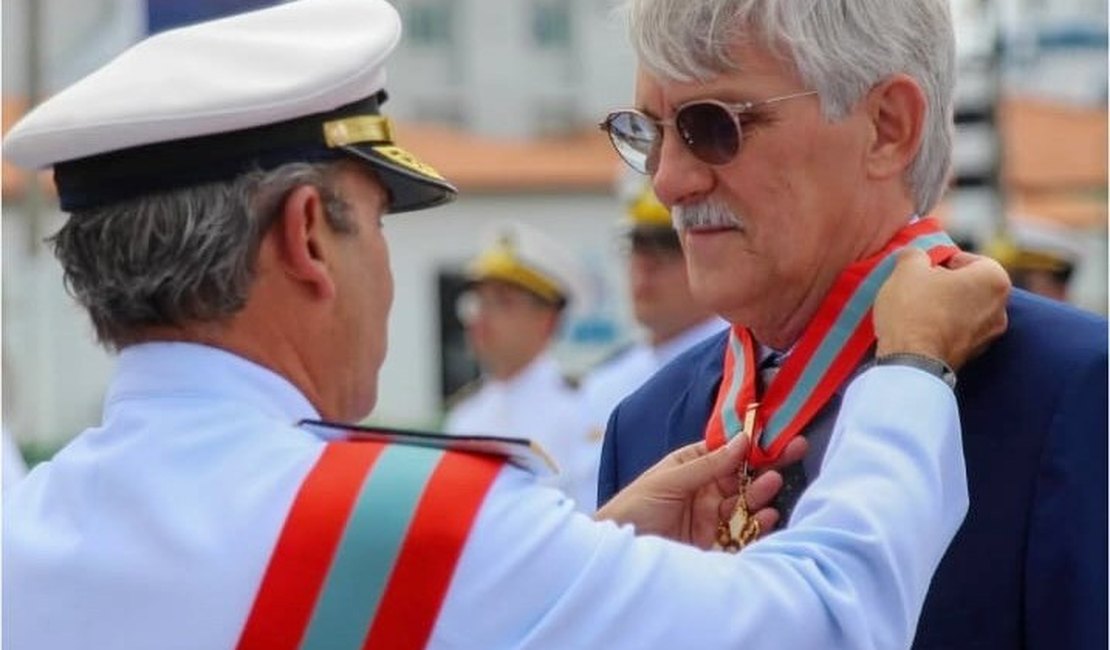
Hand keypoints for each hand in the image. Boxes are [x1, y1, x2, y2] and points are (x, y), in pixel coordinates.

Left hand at [594, 435, 784, 548]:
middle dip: (766, 464)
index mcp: (690, 466)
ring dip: (761, 492)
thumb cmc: (634, 507)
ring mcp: (710, 516)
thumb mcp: (669, 481)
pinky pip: (743, 530)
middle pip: (742, 475)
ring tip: (773, 483)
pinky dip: (758, 523)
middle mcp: (703, 489)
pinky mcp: (714, 543)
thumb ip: (708, 464)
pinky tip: (768, 515)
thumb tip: (742, 441)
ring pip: (744, 501)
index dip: (752, 443)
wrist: (619, 551)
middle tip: (794, 451)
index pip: (726, 451)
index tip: (777, 434)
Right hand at [874, 249, 1009, 369]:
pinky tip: (920, 330)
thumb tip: (916, 257)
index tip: (925, 270)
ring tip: (916, 310)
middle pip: (970, 286)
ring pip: (965, 311)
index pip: (970, 260)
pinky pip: (959, 333)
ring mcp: (989, 336)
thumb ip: (916, 255)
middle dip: (946, 285)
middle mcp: (1001, 309)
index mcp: (995, 279)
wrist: (911, 362)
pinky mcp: (974, 356)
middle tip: (919, 288)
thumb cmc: (914, 309)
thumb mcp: (908, 268)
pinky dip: (944, 329)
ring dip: (945, 307)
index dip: (943, 261)